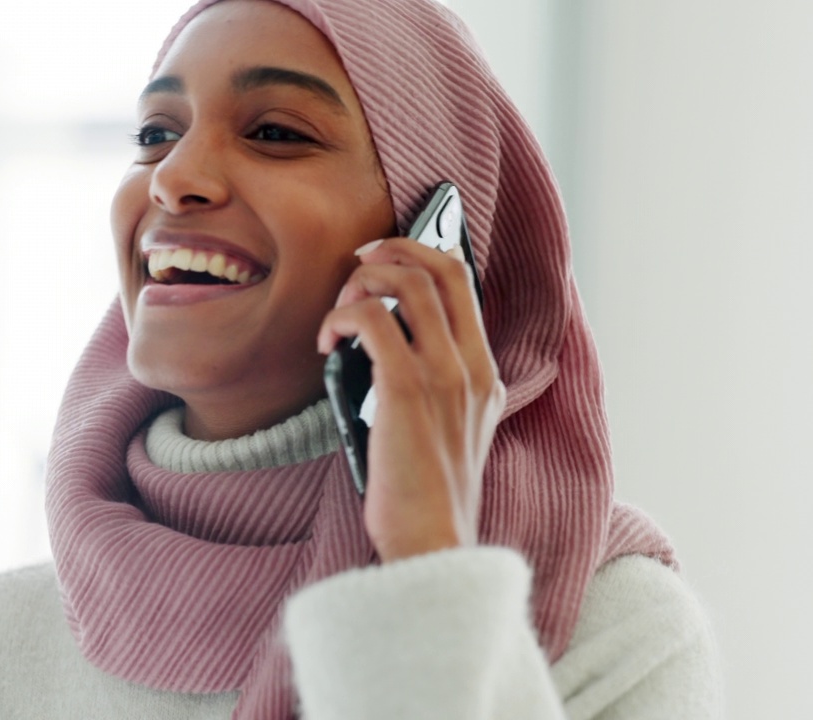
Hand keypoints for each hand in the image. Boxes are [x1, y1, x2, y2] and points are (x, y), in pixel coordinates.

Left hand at [317, 238, 505, 562]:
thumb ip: (434, 389)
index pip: (465, 284)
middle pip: (442, 268)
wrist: (431, 544)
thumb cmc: (425, 498)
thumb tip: (380, 345)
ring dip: (362, 282)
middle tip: (357, 262)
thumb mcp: (447, 433)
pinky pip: (373, 320)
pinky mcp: (407, 390)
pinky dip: (341, 318)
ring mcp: (445, 376)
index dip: (422, 254)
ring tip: (338, 312)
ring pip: (407, 283)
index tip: (386, 257)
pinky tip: (326, 343)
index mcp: (486, 375)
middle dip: (393, 248)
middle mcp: (472, 367)